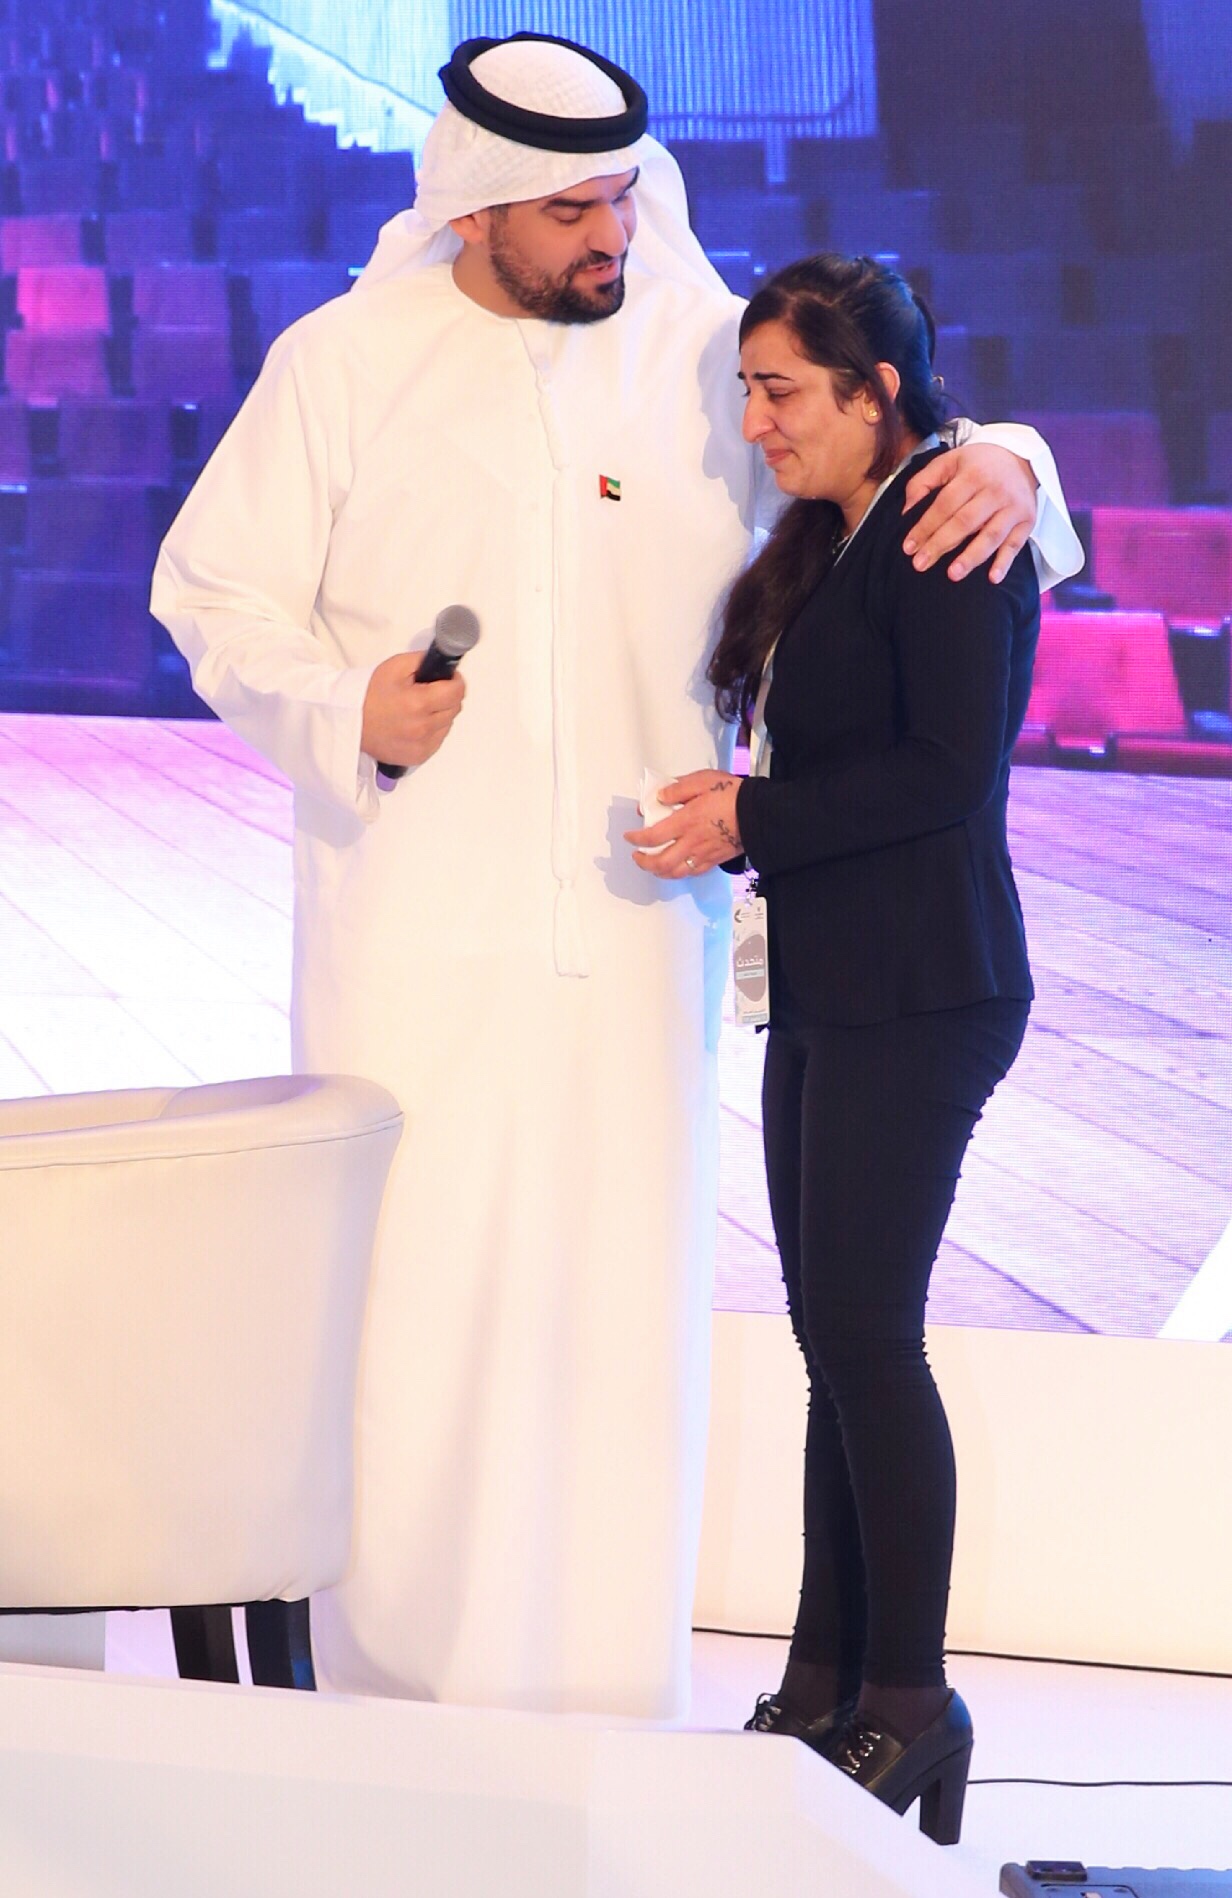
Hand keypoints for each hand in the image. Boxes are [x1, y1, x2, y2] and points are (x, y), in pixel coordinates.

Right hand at [361, 653, 465, 769]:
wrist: (350, 721)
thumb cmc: (368, 695)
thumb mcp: (396, 666)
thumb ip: (425, 661)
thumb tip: (445, 665)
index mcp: (418, 703)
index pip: (457, 692)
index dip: (455, 681)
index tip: (448, 679)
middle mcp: (423, 728)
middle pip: (455, 708)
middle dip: (446, 697)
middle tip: (427, 692)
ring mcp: (422, 746)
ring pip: (448, 725)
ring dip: (440, 715)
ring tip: (417, 709)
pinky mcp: (418, 757)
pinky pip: (438, 740)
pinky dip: (432, 731)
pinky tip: (415, 724)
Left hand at [624, 770, 742, 877]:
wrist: (759, 813)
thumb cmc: (733, 795)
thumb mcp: (703, 780)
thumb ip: (678, 788)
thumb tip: (660, 796)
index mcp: (686, 821)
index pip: (652, 836)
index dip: (636, 839)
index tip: (629, 836)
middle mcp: (691, 842)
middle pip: (660, 862)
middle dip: (643, 862)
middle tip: (637, 856)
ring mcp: (703, 854)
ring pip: (675, 872)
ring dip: (659, 871)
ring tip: (653, 865)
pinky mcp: (714, 860)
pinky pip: (692, 872)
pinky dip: (679, 873)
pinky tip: (676, 867)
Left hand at [902, 443, 1037, 583]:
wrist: (1022, 457)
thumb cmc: (978, 464)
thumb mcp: (949, 461)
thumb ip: (924, 481)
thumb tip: (907, 511)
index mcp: (973, 475)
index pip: (945, 504)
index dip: (926, 526)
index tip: (909, 547)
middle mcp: (995, 491)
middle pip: (965, 522)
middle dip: (941, 544)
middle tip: (920, 564)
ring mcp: (1013, 507)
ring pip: (991, 535)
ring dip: (972, 557)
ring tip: (953, 574)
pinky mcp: (1027, 520)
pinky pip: (1016, 544)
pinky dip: (1005, 562)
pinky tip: (993, 578)